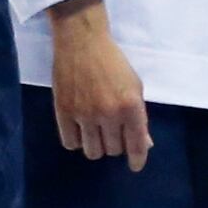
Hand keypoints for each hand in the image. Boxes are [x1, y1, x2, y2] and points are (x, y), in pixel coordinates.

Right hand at [51, 0, 153, 169]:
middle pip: (113, 150)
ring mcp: (84, 114)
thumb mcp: (134, 86)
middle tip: (112, 130)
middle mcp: (108, 114)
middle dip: (115, 143)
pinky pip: (70, 143)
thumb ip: (139, 117)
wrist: (82, 41)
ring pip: (92, 151)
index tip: (135, 165)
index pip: (136, 145)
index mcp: (130, 106)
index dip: (137, 159)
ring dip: (96, 145)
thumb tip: (144, 144)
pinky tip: (79, 129)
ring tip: (96, 131)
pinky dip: (76, 140)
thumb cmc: (113, 62)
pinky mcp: (63, 112)